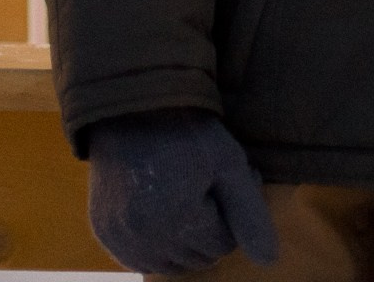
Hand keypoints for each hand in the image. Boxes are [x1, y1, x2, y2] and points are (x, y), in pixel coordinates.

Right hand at [86, 109, 280, 273]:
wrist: (131, 109)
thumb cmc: (186, 133)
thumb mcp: (229, 164)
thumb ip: (250, 215)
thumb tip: (269, 261)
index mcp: (179, 219)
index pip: (224, 244)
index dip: (230, 212)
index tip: (223, 182)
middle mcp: (146, 236)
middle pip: (199, 258)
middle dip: (210, 228)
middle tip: (205, 188)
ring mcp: (121, 237)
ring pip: (172, 265)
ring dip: (184, 242)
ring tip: (183, 198)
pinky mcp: (104, 233)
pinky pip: (141, 260)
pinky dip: (155, 247)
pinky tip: (161, 214)